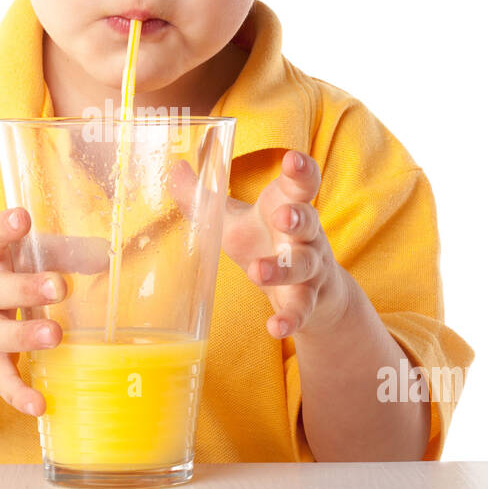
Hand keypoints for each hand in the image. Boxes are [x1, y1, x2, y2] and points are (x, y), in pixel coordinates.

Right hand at [0, 207, 108, 415]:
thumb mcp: (18, 256)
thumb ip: (60, 252)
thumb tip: (104, 255)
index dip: (3, 227)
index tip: (22, 218)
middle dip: (24, 287)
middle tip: (58, 286)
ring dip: (24, 335)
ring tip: (54, 336)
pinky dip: (17, 393)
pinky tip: (39, 405)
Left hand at [172, 148, 348, 340]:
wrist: (313, 293)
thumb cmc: (266, 242)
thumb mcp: (233, 219)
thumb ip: (203, 196)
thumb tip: (174, 167)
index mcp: (288, 206)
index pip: (301, 183)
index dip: (301, 170)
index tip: (292, 160)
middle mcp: (306, 234)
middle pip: (308, 220)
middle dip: (298, 216)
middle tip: (282, 215)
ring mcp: (310, 267)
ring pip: (303, 265)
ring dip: (282, 269)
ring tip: (257, 272)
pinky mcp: (309, 300)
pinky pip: (301, 309)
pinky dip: (290, 319)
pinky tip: (275, 328)